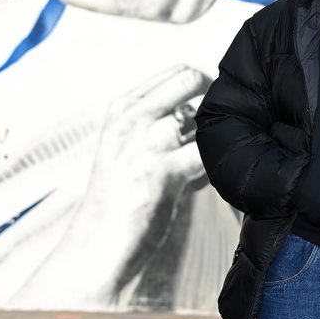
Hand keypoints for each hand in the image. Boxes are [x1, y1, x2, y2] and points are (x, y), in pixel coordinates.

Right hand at [16, 66, 210, 302]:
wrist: (94, 248)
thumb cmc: (118, 197)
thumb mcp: (126, 145)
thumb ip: (160, 122)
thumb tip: (204, 108)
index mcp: (123, 107)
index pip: (177, 71)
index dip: (205, 84)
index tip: (216, 107)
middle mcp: (132, 118)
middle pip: (191, 79)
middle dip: (216, 97)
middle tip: (225, 124)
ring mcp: (146, 143)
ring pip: (204, 115)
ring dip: (219, 134)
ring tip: (214, 158)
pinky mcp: (162, 173)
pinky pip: (207, 154)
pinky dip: (218, 163)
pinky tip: (208, 180)